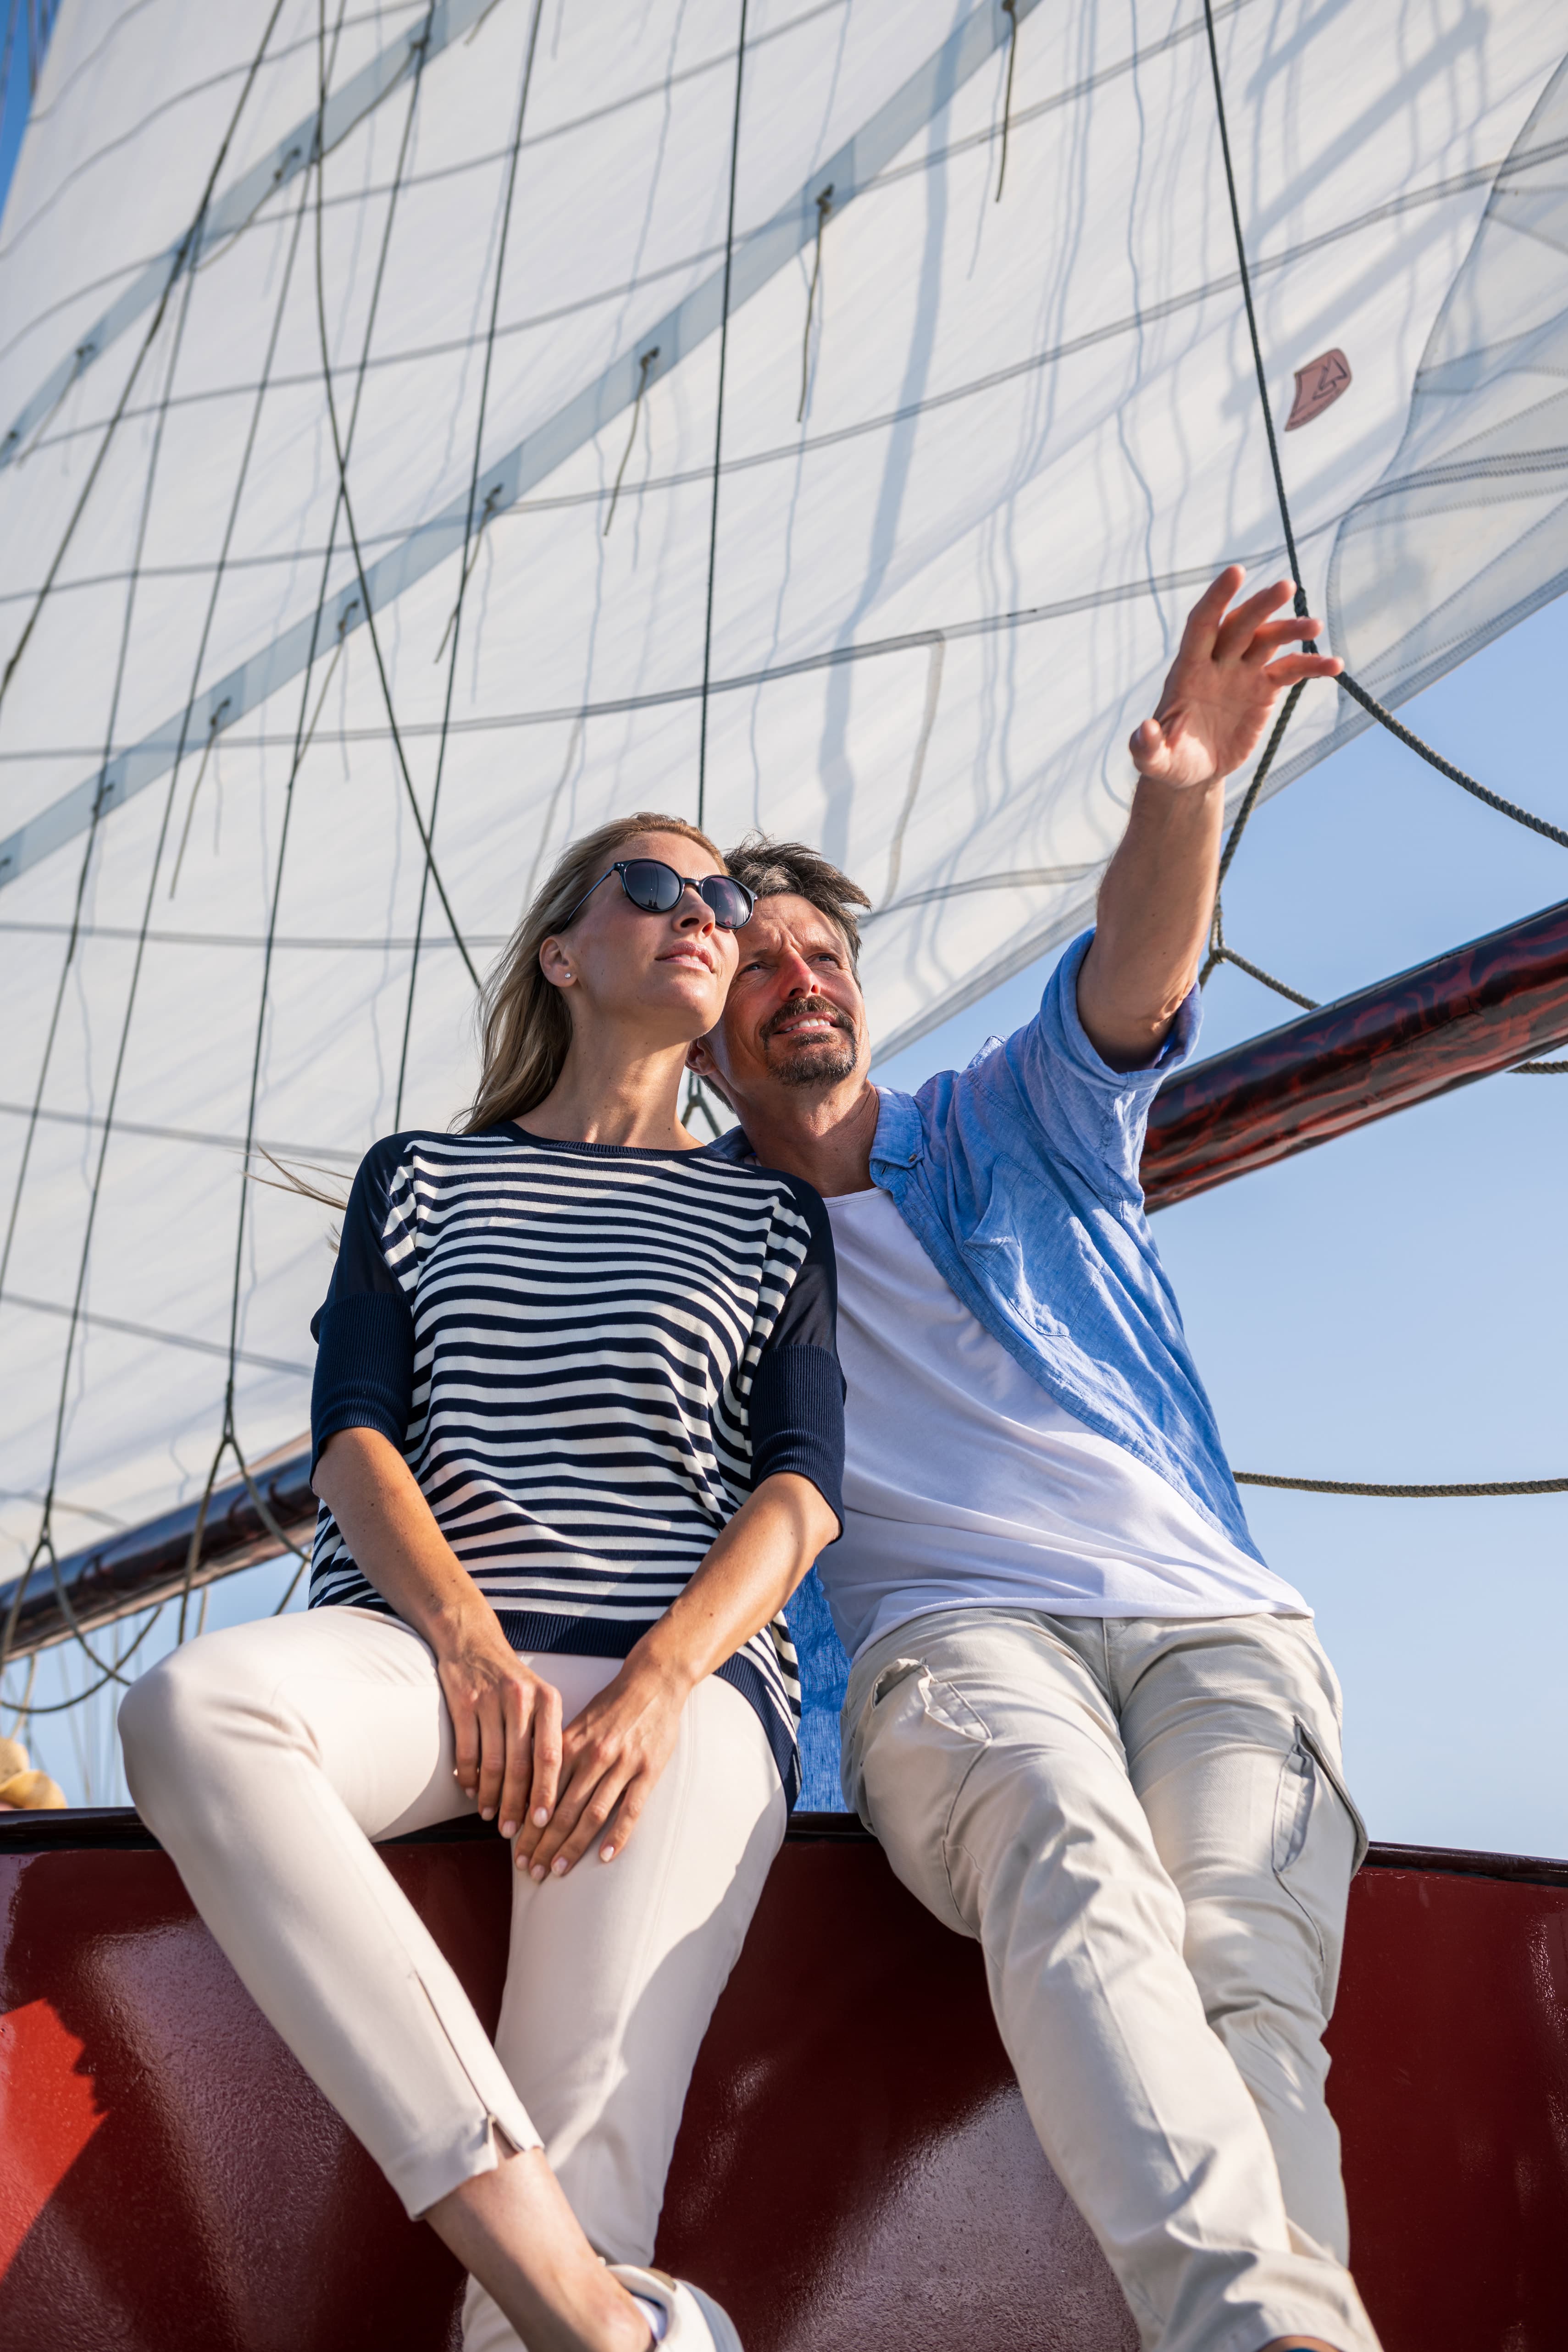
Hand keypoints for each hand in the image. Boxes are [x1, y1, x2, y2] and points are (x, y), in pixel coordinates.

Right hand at [434, 1607, 562, 1842]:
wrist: (472, 1641)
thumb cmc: (511, 1680)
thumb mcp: (539, 1699)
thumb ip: (545, 1736)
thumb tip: (548, 1791)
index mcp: (548, 1700)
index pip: (551, 1755)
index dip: (547, 1792)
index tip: (544, 1822)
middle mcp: (522, 1699)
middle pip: (521, 1764)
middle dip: (516, 1803)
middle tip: (512, 1831)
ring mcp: (490, 1699)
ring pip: (492, 1762)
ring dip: (490, 1795)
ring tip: (490, 1816)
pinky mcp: (463, 1701)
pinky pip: (466, 1750)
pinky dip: (467, 1776)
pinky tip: (469, 1792)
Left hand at [513, 1654, 686, 1880]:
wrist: (653, 1681)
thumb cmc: (611, 1706)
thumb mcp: (576, 1724)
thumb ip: (556, 1756)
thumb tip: (530, 1792)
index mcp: (570, 1745)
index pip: (542, 1795)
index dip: (528, 1827)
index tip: (516, 1852)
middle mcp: (592, 1756)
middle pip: (563, 1810)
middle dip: (544, 1844)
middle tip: (533, 1870)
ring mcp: (622, 1764)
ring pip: (592, 1814)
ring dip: (573, 1846)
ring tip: (559, 1869)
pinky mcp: (649, 1770)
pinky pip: (630, 1809)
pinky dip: (618, 1835)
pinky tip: (605, 1856)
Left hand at [1129, 565, 1341, 788]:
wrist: (1194, 771)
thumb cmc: (1170, 761)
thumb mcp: (1155, 760)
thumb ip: (1147, 747)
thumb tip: (1142, 733)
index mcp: (1189, 671)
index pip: (1202, 624)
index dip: (1217, 598)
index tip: (1236, 571)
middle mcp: (1217, 664)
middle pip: (1241, 625)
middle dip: (1261, 605)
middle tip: (1286, 587)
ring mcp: (1242, 674)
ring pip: (1269, 640)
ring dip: (1291, 630)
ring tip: (1314, 625)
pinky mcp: (1264, 690)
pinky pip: (1291, 670)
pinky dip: (1311, 665)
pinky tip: (1334, 666)